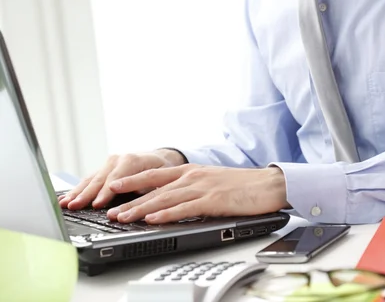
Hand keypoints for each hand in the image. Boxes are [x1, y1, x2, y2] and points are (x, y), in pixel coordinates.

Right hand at [58, 149, 185, 209]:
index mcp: (132, 160)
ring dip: (77, 192)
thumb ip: (147, 189)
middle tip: (75, 206)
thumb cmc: (162, 170)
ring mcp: (109, 163)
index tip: (97, 205)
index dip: (106, 192)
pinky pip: (89, 180)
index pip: (116, 178)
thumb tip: (139, 205)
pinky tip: (66, 198)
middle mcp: (118, 159)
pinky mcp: (103, 169)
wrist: (160, 157)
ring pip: (91, 179)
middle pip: (100, 179)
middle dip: (86, 194)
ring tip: (65, 204)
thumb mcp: (160, 179)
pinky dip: (77, 189)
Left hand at [106, 164, 288, 223]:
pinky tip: (153, 220)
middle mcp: (192, 176)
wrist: (268, 184)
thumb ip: (190, 188)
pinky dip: (166, 215)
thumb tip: (170, 200)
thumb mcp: (210, 182)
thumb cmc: (241, 186)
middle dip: (130, 198)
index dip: (132, 180)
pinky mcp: (212, 200)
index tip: (113, 186)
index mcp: (190, 171)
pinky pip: (184, 208)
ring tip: (123, 218)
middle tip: (110, 209)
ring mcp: (201, 187)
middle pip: (154, 187)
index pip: (155, 174)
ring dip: (141, 209)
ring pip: (164, 198)